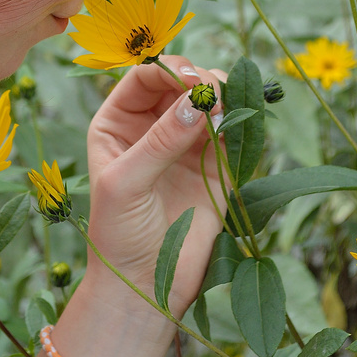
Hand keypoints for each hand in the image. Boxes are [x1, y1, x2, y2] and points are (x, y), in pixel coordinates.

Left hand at [84, 54, 228, 320]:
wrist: (145, 287)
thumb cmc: (118, 234)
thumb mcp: (126, 184)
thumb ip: (159, 142)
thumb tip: (196, 102)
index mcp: (117, 122)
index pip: (143, 76)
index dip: (167, 70)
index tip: (190, 79)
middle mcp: (150, 125)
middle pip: (178, 81)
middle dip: (198, 78)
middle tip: (212, 92)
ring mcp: (184, 142)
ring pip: (207, 100)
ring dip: (220, 94)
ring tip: (224, 107)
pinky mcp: (215, 164)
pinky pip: (230, 129)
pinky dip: (238, 118)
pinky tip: (239, 119)